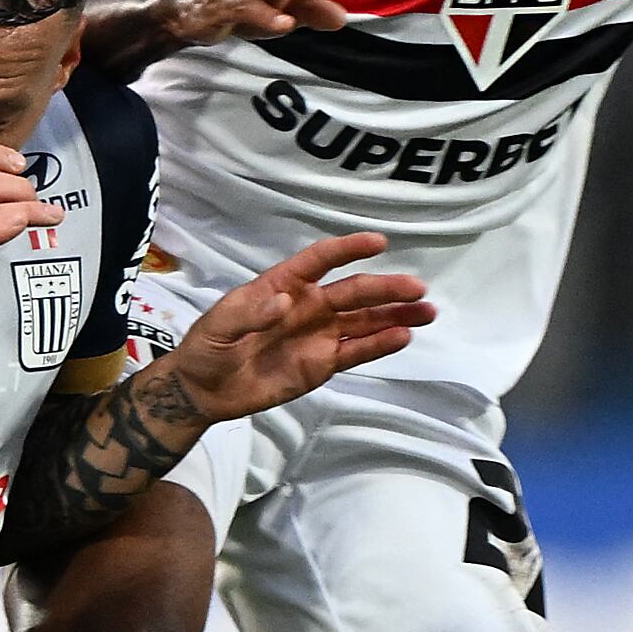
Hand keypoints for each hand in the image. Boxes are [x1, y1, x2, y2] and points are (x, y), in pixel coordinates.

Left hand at [160, 231, 433, 422]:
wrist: (205, 389)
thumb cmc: (209, 345)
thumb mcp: (220, 324)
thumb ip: (251, 312)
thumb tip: (285, 301)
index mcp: (284, 284)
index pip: (321, 260)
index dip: (348, 249)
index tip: (379, 242)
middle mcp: (310, 305)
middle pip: (354, 292)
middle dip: (386, 288)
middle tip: (418, 287)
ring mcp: (320, 334)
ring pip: (365, 321)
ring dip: (395, 315)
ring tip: (427, 311)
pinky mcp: (323, 364)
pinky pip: (357, 351)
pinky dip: (380, 344)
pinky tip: (404, 336)